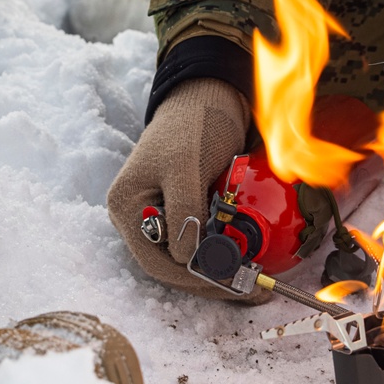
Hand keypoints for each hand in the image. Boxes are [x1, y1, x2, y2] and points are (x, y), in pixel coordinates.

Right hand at [107, 77, 251, 296]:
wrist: (211, 93)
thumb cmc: (192, 122)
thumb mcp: (185, 163)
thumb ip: (183, 208)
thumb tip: (185, 257)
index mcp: (128, 206)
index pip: (157, 261)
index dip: (194, 277)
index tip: (233, 284)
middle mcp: (140, 215)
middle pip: (173, 265)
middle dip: (212, 279)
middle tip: (251, 289)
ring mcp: (164, 212)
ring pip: (191, 256)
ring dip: (221, 269)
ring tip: (256, 280)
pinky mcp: (189, 207)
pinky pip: (205, 239)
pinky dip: (226, 250)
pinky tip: (249, 256)